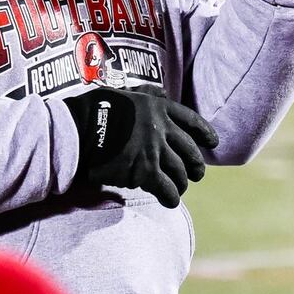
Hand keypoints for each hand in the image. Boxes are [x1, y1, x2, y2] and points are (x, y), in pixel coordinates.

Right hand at [62, 87, 217, 207]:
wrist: (80, 128)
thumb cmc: (96, 109)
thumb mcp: (124, 92)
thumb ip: (144, 93)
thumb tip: (160, 91)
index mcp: (158, 108)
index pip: (191, 120)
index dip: (204, 133)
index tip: (212, 142)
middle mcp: (162, 128)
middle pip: (190, 150)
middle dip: (196, 165)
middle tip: (196, 174)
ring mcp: (155, 151)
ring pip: (180, 172)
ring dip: (182, 183)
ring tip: (178, 188)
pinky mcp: (146, 171)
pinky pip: (167, 189)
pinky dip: (171, 197)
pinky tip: (169, 201)